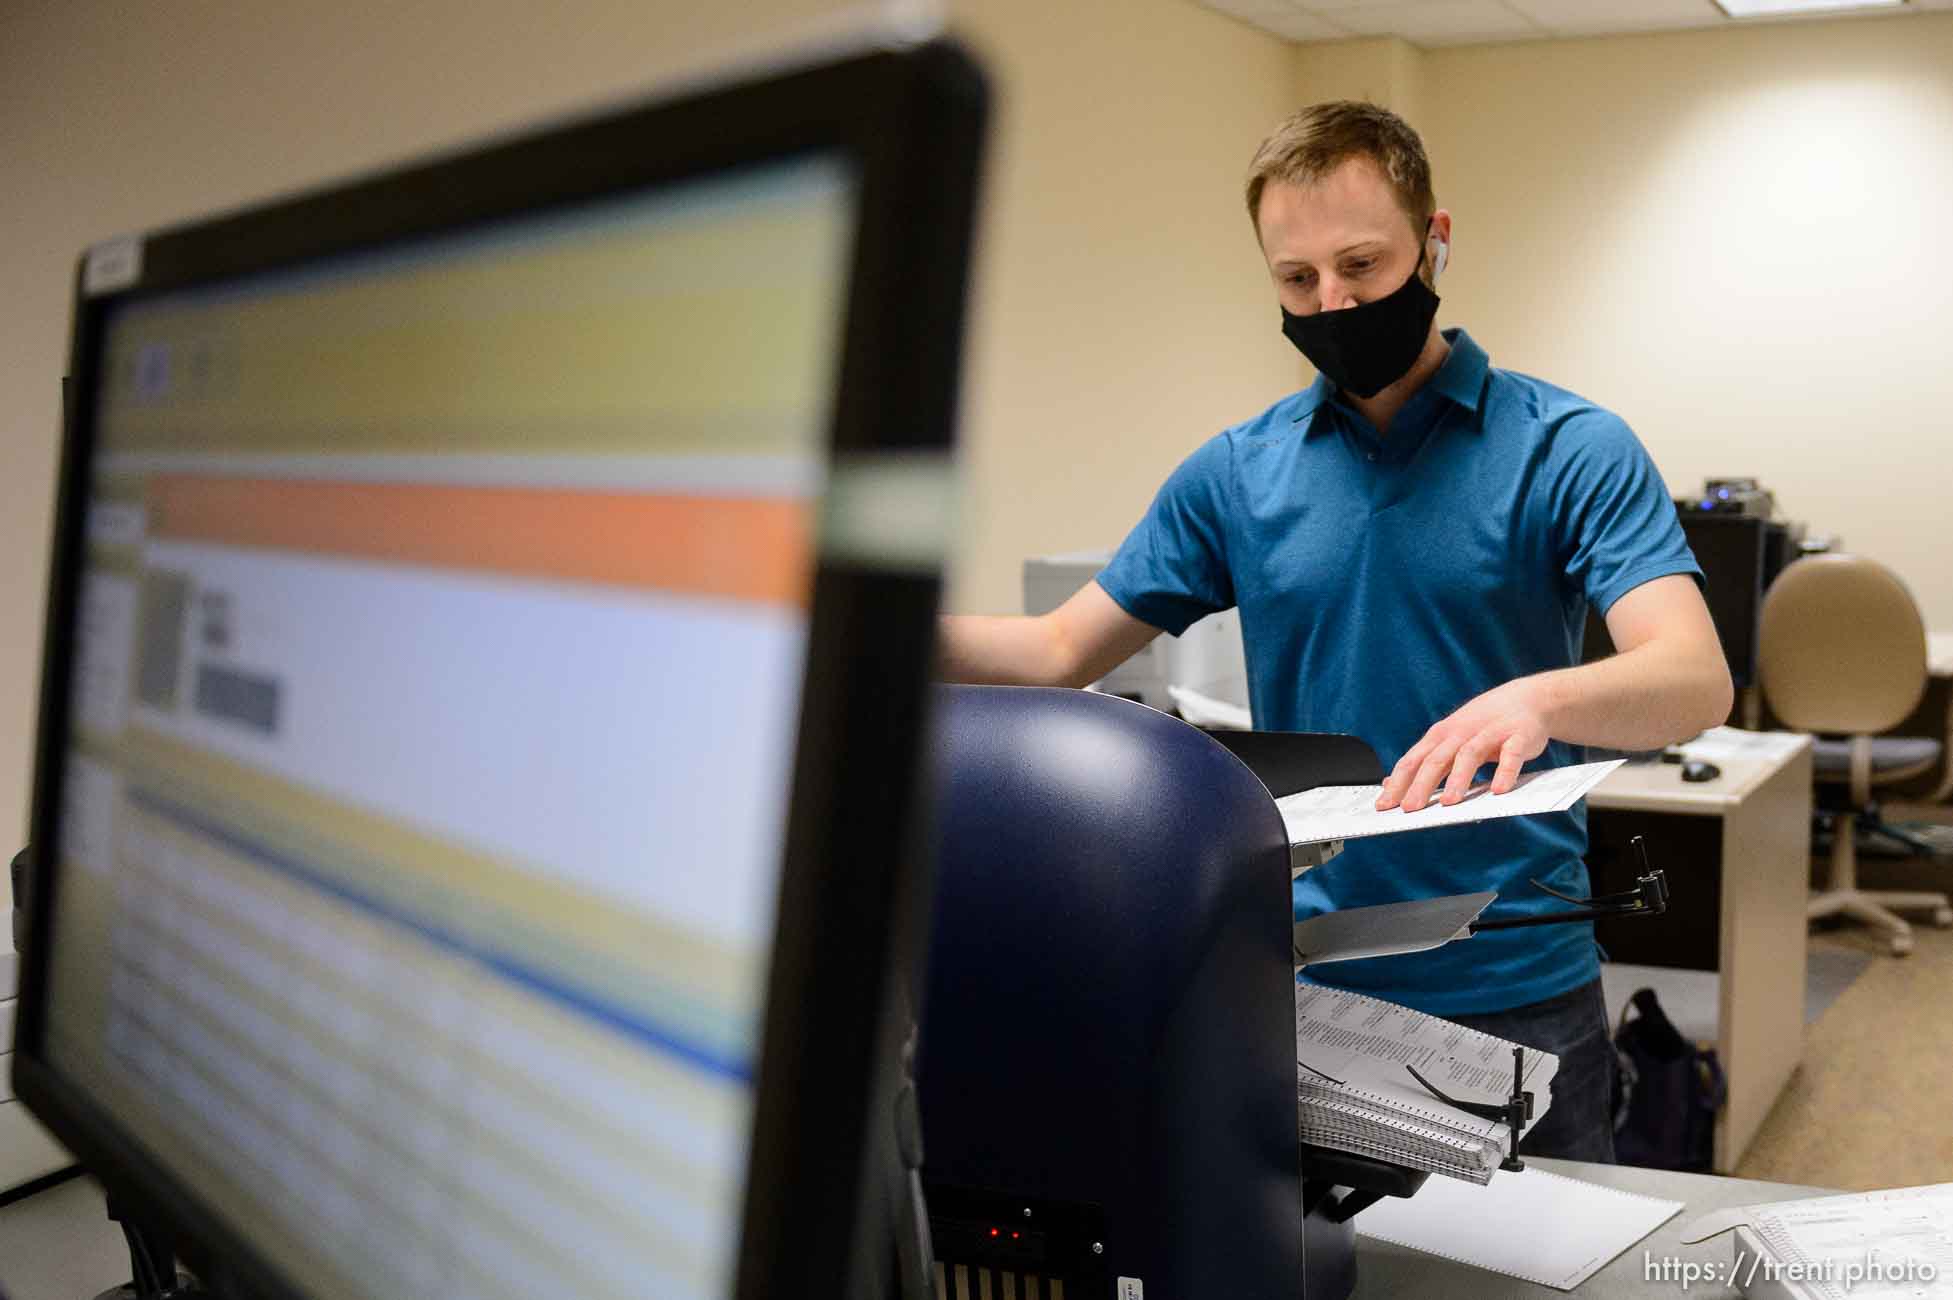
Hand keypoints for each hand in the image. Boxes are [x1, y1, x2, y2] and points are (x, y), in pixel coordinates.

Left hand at [1375, 677, 1552, 812]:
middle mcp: (1461, 733)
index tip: (1384, 806)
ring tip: (1449, 802)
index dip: (1398, 783)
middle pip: (1436, 759)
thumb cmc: (1483, 725)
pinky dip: (1505, 772)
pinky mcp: (1518, 737)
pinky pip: (1511, 755)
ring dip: (1458, 779)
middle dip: (1421, 785)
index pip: (1413, 760)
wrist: (1528, 699)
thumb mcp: (1449, 740)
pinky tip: (1498, 790)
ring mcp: (1490, 733)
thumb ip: (1424, 762)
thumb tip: (1391, 784)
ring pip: (1469, 755)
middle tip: (1410, 808)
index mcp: (1441, 736)